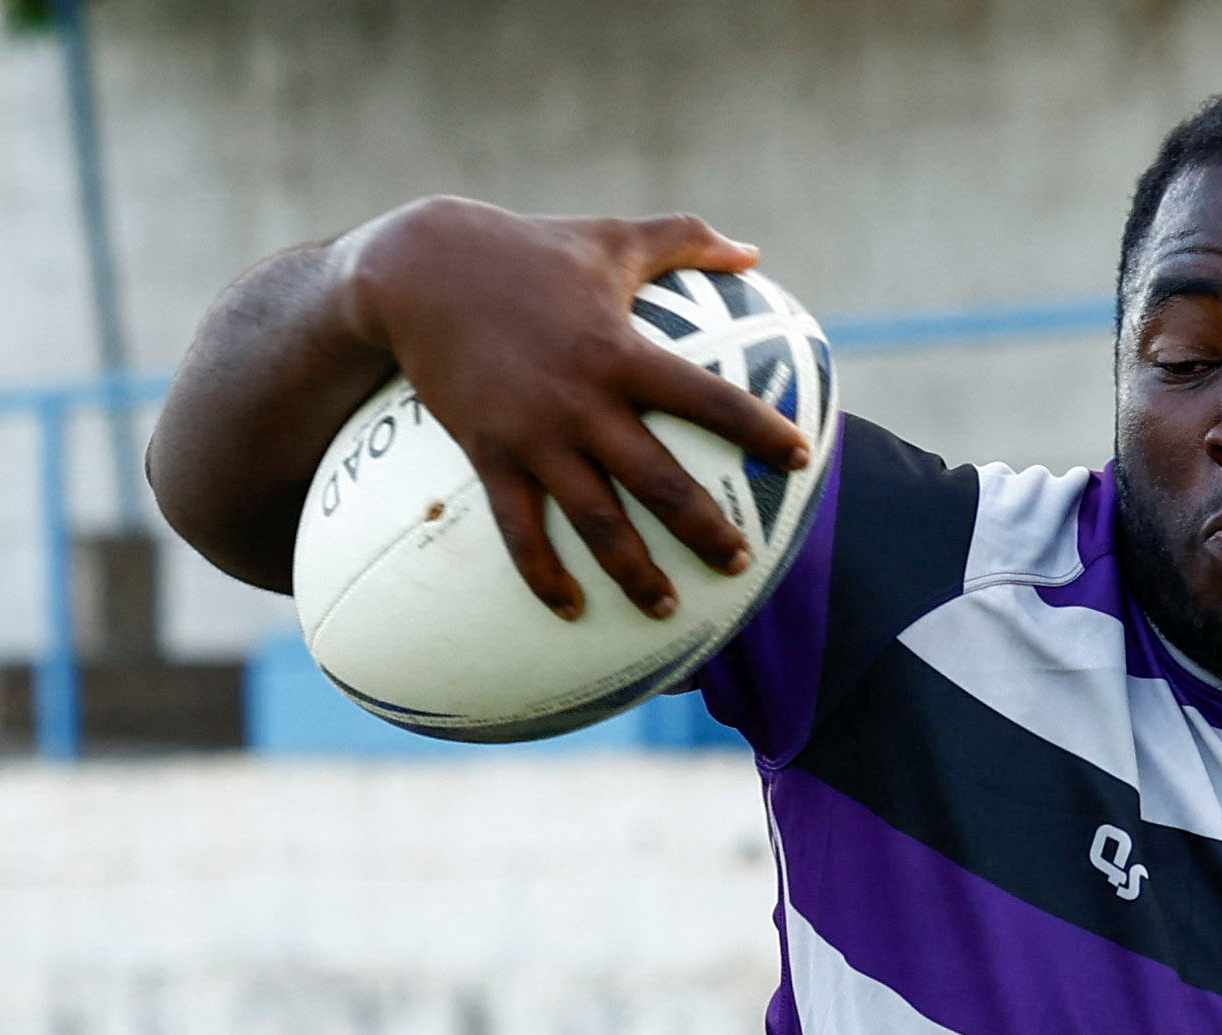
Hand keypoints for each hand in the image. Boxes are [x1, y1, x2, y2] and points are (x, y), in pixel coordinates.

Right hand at [339, 200, 809, 620]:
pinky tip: (570, 610)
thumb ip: (685, 240)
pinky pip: (520, 530)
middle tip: (741, 562)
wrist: (418, 268)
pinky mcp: (488, 453)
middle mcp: (582, 401)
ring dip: (634, 572)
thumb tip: (754, 252)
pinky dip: (543, 575)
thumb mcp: (609, 237)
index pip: (710, 399)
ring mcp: (534, 434)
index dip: (761, 430)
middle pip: (660, 482)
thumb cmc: (526, 249)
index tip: (803, 459)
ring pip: (596, 520)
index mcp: (622, 351)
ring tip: (666, 610)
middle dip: (705, 529)